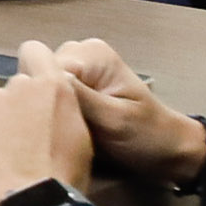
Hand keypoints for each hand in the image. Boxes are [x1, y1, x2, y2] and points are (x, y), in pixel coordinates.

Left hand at [0, 73, 95, 205]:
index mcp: (53, 84)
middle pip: (12, 86)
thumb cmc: (63, 173)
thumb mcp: (79, 131)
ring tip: (3, 151)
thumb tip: (48, 100)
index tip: (31, 87)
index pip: (34, 50)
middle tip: (21, 137)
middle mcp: (19, 83)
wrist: (34, 200)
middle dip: (16, 105)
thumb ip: (61, 104)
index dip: (31, 66)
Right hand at [23, 38, 205, 186]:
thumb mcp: (113, 119)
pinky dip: (55, 115)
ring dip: (50, 111)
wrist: (167, 151)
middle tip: (68, 128)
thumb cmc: (146, 136)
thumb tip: (45, 78)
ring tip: (70, 129)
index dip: (45, 98)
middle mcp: (79, 55)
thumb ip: (81, 97)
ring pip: (40, 89)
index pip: (44, 68)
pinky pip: (48, 98)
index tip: (57, 123)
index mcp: (91, 54)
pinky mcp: (73, 88)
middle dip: (47, 104)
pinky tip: (69, 128)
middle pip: (38, 77)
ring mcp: (76, 71)